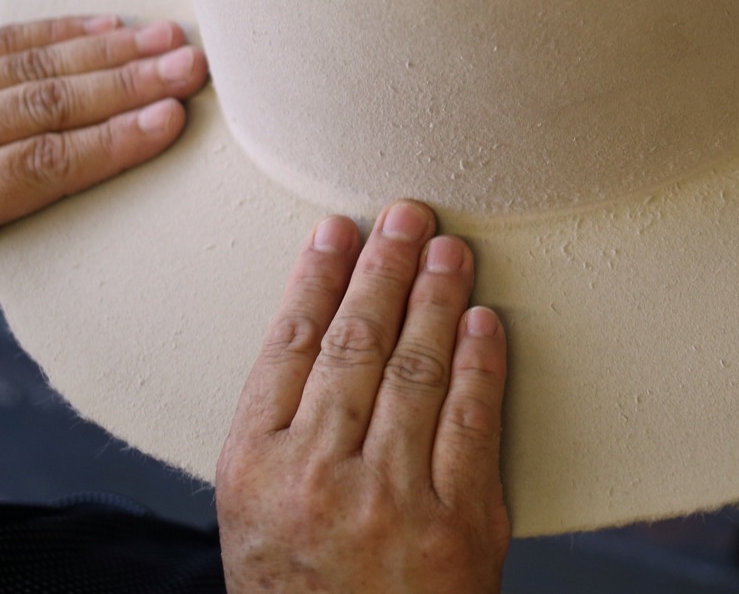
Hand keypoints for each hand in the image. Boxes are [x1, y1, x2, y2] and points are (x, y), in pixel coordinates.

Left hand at [0, 15, 208, 319]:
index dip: (115, 139)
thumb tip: (132, 181)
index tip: (174, 118)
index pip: (46, 163)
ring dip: (108, 48)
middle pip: (44, 104)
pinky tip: (112, 24)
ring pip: (30, 65)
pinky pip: (2, 42)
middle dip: (129, 82)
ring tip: (168, 37)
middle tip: (191, 65)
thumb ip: (43, 225)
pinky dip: (62, 31)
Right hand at [217, 201, 510, 593]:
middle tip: (407, 215)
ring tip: (450, 251)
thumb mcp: (253, 517)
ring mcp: (390, 498)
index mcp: (254, 469)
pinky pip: (472, 420)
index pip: (290, 345)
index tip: (337, 230)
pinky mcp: (457, 523)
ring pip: (416, 367)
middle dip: (385, 266)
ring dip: (437, 297)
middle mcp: (317, 476)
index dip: (317, 278)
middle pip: (356, 342)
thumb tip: (316, 330)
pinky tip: (485, 322)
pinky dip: (481, 363)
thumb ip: (280, 435)